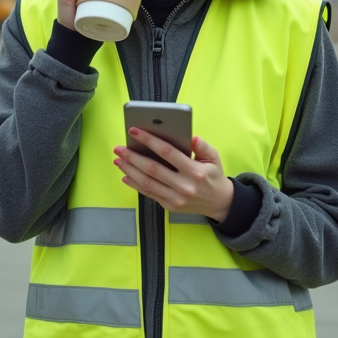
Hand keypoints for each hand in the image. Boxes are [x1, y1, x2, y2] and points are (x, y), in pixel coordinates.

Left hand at [114, 130, 234, 221]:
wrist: (219, 202)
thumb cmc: (213, 176)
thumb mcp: (214, 158)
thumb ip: (203, 146)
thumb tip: (192, 137)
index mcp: (194, 171)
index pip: (167, 152)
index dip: (149, 140)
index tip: (135, 131)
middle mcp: (184, 186)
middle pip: (152, 168)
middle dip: (132, 157)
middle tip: (118, 148)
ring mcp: (175, 198)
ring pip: (147, 182)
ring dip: (129, 170)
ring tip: (118, 160)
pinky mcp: (170, 206)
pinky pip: (149, 193)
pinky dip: (135, 184)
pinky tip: (125, 175)